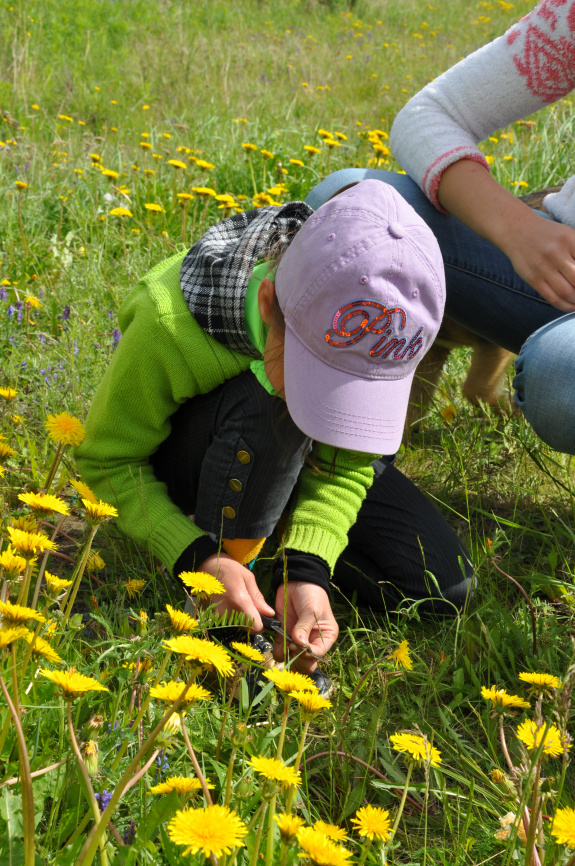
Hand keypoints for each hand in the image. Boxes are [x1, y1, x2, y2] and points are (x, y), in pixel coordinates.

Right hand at [199, 552, 274, 631]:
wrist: (205, 566)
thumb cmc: (229, 569)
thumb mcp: (247, 578)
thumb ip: (258, 598)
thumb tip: (270, 614)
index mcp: (239, 601)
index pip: (255, 627)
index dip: (261, 624)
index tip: (262, 616)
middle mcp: (228, 612)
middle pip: (246, 628)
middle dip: (251, 619)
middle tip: (248, 603)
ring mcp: (217, 615)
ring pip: (237, 625)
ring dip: (240, 616)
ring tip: (236, 599)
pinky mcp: (211, 616)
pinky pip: (227, 621)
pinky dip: (231, 614)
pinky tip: (228, 601)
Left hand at [273, 582, 338, 672]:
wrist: (297, 581)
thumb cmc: (311, 594)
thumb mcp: (311, 610)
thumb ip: (304, 627)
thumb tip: (299, 644)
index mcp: (326, 637)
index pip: (318, 654)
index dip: (307, 654)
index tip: (298, 645)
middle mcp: (312, 641)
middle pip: (306, 663)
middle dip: (297, 659)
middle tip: (290, 647)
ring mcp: (297, 639)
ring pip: (292, 659)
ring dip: (286, 655)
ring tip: (284, 642)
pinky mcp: (284, 634)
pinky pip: (280, 650)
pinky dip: (277, 649)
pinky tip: (277, 640)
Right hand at [438, 159, 574, 311]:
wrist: (517, 231)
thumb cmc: (548, 236)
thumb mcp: (568, 236)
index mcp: (570, 240)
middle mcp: (556, 253)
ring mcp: (543, 266)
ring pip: (567, 292)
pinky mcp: (532, 278)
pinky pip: (552, 298)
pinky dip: (564, 306)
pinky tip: (571, 306)